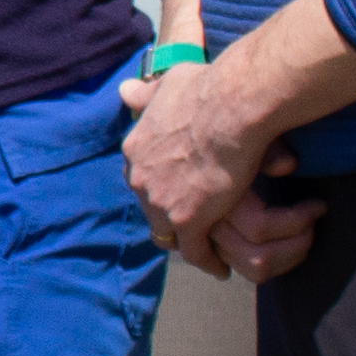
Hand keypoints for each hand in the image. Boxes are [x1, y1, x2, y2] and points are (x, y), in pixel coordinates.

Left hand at [120, 63, 321, 279]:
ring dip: (185, 240)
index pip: (140, 176)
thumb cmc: (205, 90)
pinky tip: (219, 269)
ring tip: (202, 249)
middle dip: (166, 214)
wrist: (229, 107)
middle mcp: (139, 178)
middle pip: (149, 206)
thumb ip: (146, 93)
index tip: (171, 190)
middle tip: (186, 222)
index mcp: (134, 149)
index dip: (156, 185)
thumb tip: (126, 89)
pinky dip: (208, 261)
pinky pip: (195, 251)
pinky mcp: (188, 220)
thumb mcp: (165, 85)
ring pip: (168, 232)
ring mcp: (161, 202)